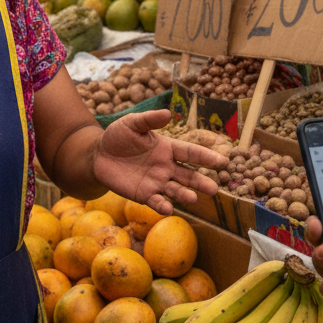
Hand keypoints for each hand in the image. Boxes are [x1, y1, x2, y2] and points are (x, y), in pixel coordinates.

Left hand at [92, 109, 226, 215]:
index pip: (190, 153)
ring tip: (193, 198)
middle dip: (201, 182)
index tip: (223, 162)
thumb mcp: (132, 123)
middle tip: (214, 189)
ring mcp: (156, 182)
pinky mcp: (144, 194)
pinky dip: (163, 205)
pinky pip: (156, 201)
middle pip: (188, 175)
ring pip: (175, 190)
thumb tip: (167, 113)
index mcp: (167, 148)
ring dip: (185, 194)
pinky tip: (168, 208)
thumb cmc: (118, 136)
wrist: (99, 155)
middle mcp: (166, 167)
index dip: (206, 157)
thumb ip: (149, 120)